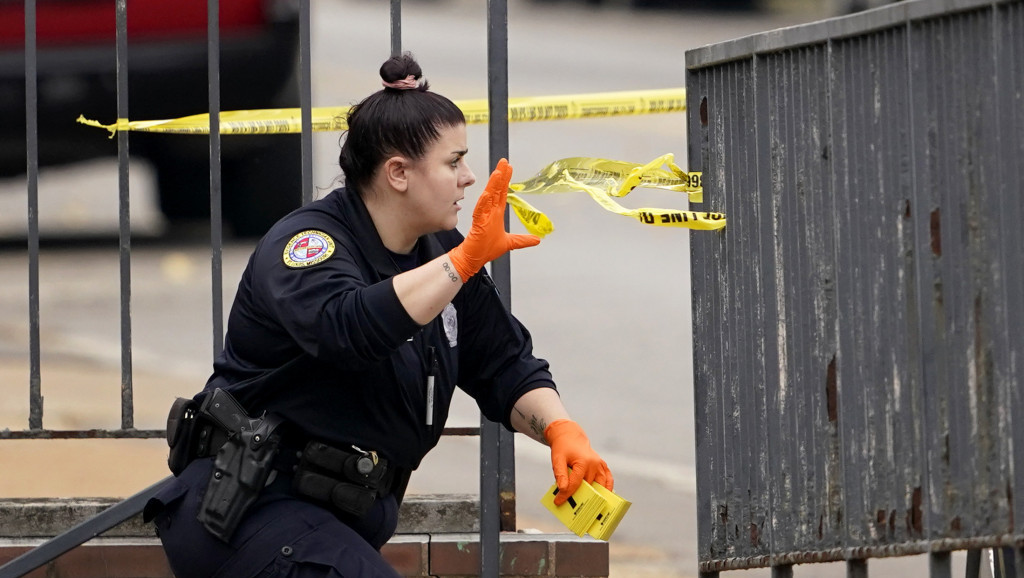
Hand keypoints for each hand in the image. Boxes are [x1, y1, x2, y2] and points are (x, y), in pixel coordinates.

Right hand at [447, 158, 539, 282]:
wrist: (474, 258)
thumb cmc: (486, 249)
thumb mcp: (510, 243)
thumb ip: (523, 240)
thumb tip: (537, 240)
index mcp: (496, 214)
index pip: (502, 193)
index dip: (506, 181)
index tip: (509, 168)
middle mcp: (490, 212)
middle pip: (496, 190)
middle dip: (501, 176)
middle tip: (504, 162)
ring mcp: (483, 217)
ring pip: (489, 197)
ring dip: (493, 185)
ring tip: (498, 173)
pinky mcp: (477, 224)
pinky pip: (480, 211)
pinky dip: (483, 203)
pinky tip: (487, 194)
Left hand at [544, 419, 613, 505]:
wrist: (570, 437)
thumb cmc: (563, 448)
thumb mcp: (557, 459)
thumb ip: (560, 474)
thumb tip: (562, 489)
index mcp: (583, 462)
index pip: (575, 483)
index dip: (566, 494)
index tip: (558, 502)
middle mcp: (595, 465)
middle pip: (588, 487)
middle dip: (580, 498)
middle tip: (573, 510)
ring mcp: (601, 466)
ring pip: (600, 486)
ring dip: (596, 497)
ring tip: (590, 509)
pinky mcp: (603, 466)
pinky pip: (608, 480)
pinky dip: (607, 489)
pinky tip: (604, 498)